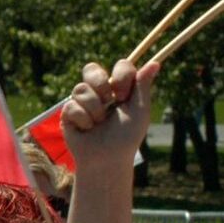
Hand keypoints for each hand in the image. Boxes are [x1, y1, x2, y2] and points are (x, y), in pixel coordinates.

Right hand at [62, 60, 157, 174]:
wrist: (107, 159)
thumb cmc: (126, 137)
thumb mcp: (139, 111)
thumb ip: (143, 86)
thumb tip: (155, 63)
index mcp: (119, 89)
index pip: (119, 66)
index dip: (121, 77)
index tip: (124, 96)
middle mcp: (99, 92)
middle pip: (91, 69)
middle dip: (100, 85)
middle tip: (109, 103)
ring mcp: (81, 101)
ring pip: (80, 88)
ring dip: (94, 109)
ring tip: (98, 123)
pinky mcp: (68, 113)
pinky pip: (71, 105)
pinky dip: (83, 119)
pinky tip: (87, 129)